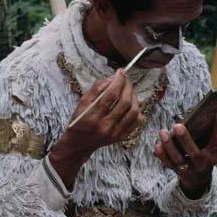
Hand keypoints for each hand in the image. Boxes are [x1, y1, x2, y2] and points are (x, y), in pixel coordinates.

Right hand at [48, 69, 143, 190]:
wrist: (80, 144)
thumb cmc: (80, 121)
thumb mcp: (82, 103)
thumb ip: (96, 89)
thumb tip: (113, 78)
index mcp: (92, 117)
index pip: (110, 95)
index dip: (118, 81)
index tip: (120, 72)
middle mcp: (105, 127)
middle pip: (124, 102)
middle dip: (128, 86)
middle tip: (126, 78)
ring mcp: (115, 134)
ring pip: (133, 111)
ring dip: (134, 97)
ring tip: (129, 89)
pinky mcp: (121, 137)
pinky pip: (136, 122)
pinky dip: (137, 109)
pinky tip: (132, 103)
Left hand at [154, 111, 216, 198]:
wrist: (199, 180)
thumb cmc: (208, 155)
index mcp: (214, 154)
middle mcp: (202, 163)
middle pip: (194, 152)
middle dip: (185, 139)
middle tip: (177, 125)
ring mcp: (189, 169)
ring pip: (178, 159)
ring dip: (169, 146)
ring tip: (163, 132)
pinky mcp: (177, 172)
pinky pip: (168, 164)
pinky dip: (162, 156)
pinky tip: (157, 145)